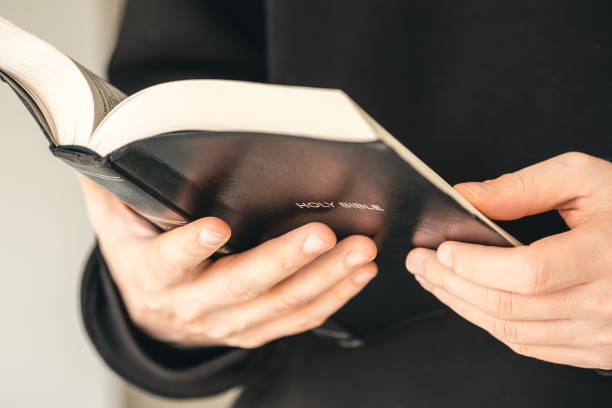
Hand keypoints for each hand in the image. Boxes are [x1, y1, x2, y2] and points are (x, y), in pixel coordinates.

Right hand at [78, 175, 376, 347]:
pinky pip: (298, 319)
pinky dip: (332, 298)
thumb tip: (100, 144)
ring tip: (359, 251)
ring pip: (280, 305)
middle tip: (321, 234)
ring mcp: (229, 323)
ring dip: (324, 279)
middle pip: (241, 285)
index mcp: (154, 274)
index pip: (169, 260)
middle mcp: (193, 304)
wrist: (154, 318)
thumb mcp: (115, 222)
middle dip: (284, 260)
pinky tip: (358, 274)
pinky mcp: (256, 330)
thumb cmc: (141, 258)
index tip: (214, 228)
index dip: (190, 247)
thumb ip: (110, 186)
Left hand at [406, 152, 611, 369]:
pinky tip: (467, 302)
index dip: (478, 265)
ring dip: (463, 306)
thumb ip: (527, 186)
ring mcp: (602, 333)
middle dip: (452, 283)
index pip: (530, 272)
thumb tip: (469, 196)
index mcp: (607, 255)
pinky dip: (490, 325)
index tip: (442, 249)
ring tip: (434, 280)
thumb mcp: (588, 180)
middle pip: (510, 305)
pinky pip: (530, 346)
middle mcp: (607, 302)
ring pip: (514, 331)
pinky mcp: (595, 349)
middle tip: (420, 262)